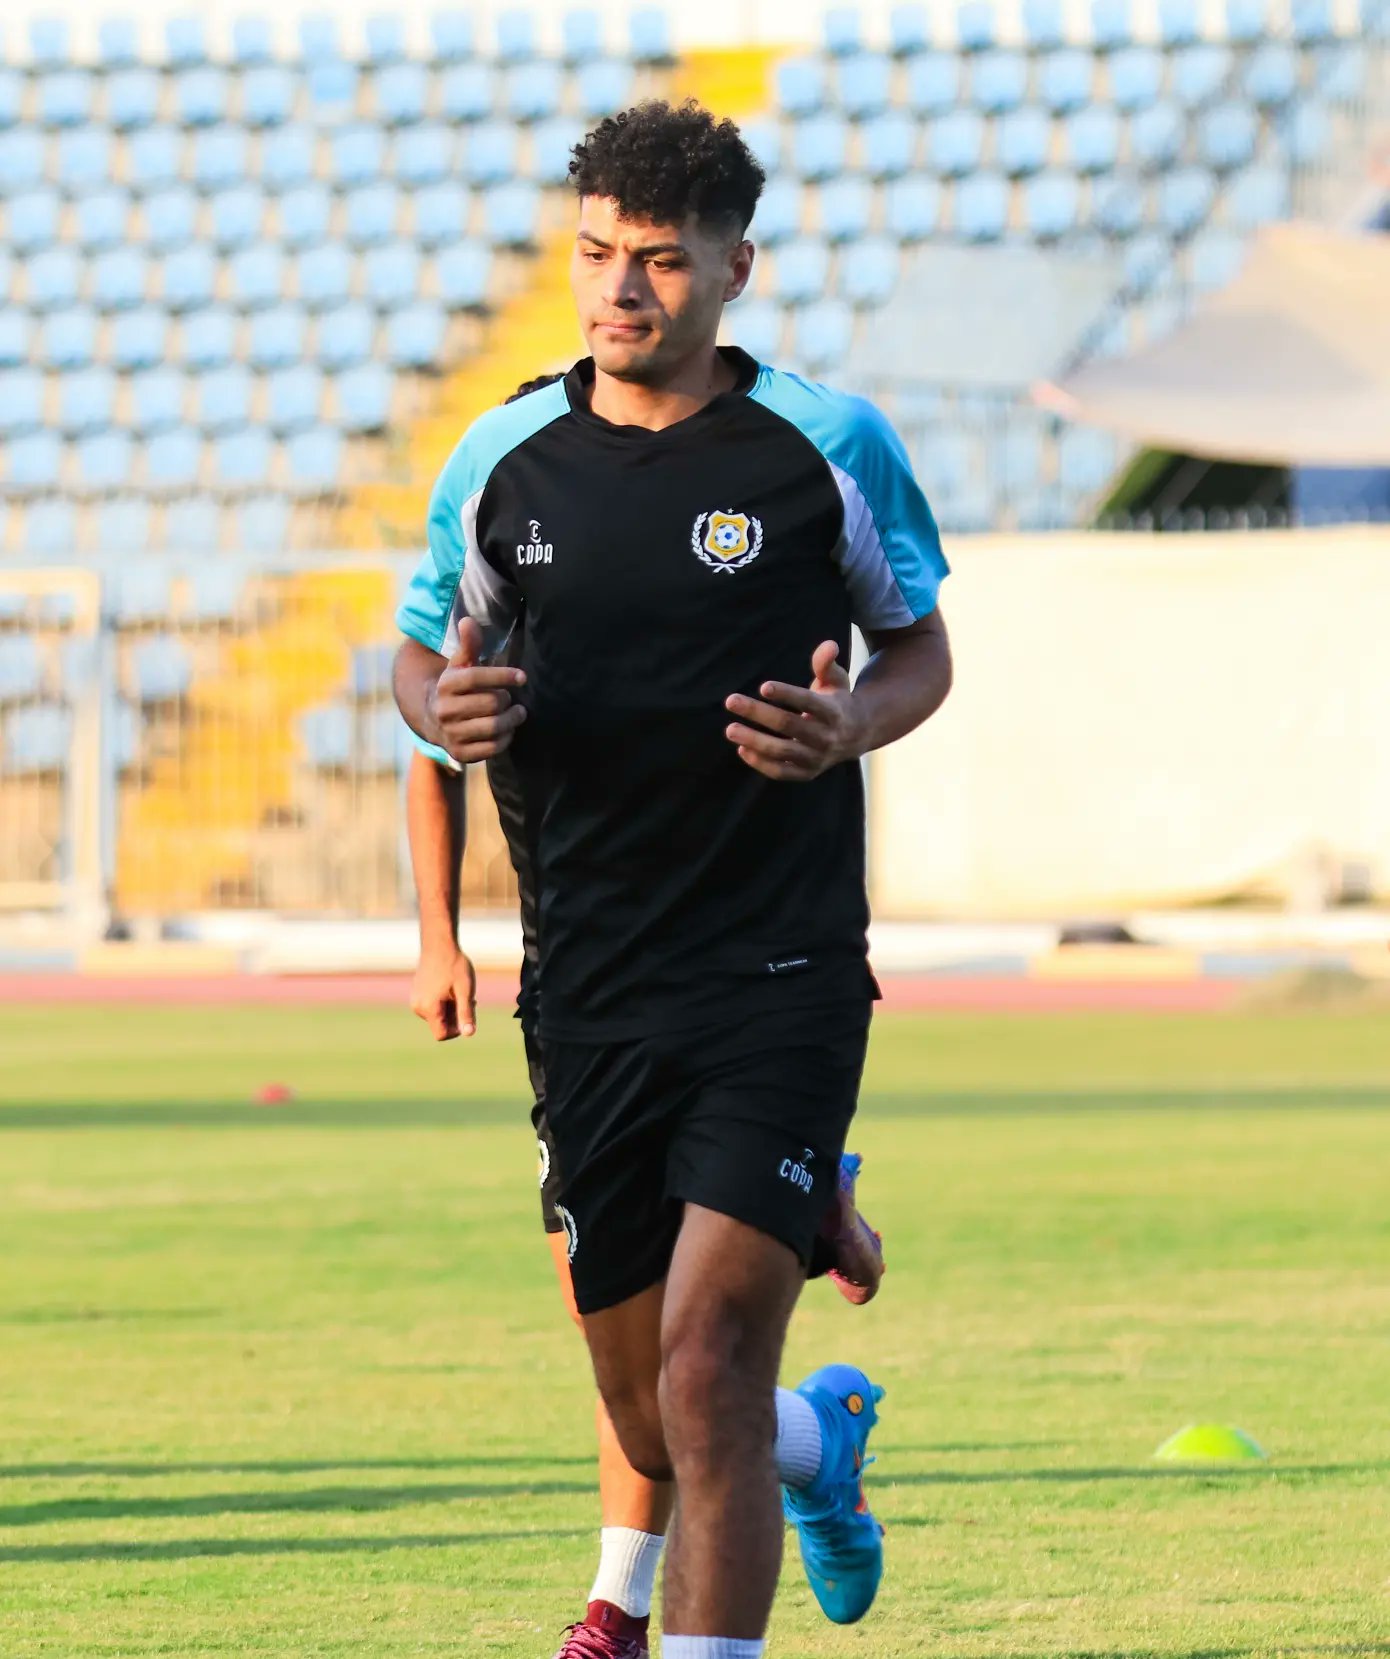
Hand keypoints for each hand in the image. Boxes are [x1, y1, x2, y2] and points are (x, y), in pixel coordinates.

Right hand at [411, 943, 476, 1039]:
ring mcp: (415, 999)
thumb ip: (465, 1013)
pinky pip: (431, 1006)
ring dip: (450, 1008)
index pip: (441, 1035)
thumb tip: (469, 1034)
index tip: (467, 1013)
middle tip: (468, 999)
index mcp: (429, 1008)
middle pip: (439, 1025)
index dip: (457, 1030)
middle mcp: (418, 1007)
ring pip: (436, 1015)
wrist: (438, 943)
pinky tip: (451, 988)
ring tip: (460, 991)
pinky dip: (443, 1002)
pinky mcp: (416, 992)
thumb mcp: (465, 990)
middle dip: (455, 1016)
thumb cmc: (453, 965)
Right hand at [428, 617, 526, 764]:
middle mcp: (444, 711)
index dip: (502, 675)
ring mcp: (451, 734)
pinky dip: (506, 738)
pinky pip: (492, 748)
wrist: (434, 719)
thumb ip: (469, 645)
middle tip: (513, 698)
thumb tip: (468, 620)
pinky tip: (507, 730)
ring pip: (493, 727)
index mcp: (445, 685)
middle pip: (490, 703)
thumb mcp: (460, 666)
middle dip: (508, 699)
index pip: (476, 678)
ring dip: (512, 719)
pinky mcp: (460, 754)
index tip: (522, 677)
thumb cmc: (457, 688)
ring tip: (518, 713)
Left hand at [724, 641, 864, 781]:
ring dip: (754, 741)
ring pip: (782, 751)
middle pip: (789, 725)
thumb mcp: (836, 680)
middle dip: (758, 713)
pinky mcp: (807, 773)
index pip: (808, 702)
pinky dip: (761, 763)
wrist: (857, 736)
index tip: (763, 687)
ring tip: (730, 729)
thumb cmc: (837, 701)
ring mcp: (817, 758)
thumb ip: (826, 664)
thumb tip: (829, 645)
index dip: (786, 694)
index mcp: (834, 712)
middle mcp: (826, 737)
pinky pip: (781, 772)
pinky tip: (742, 749)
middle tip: (730, 700)